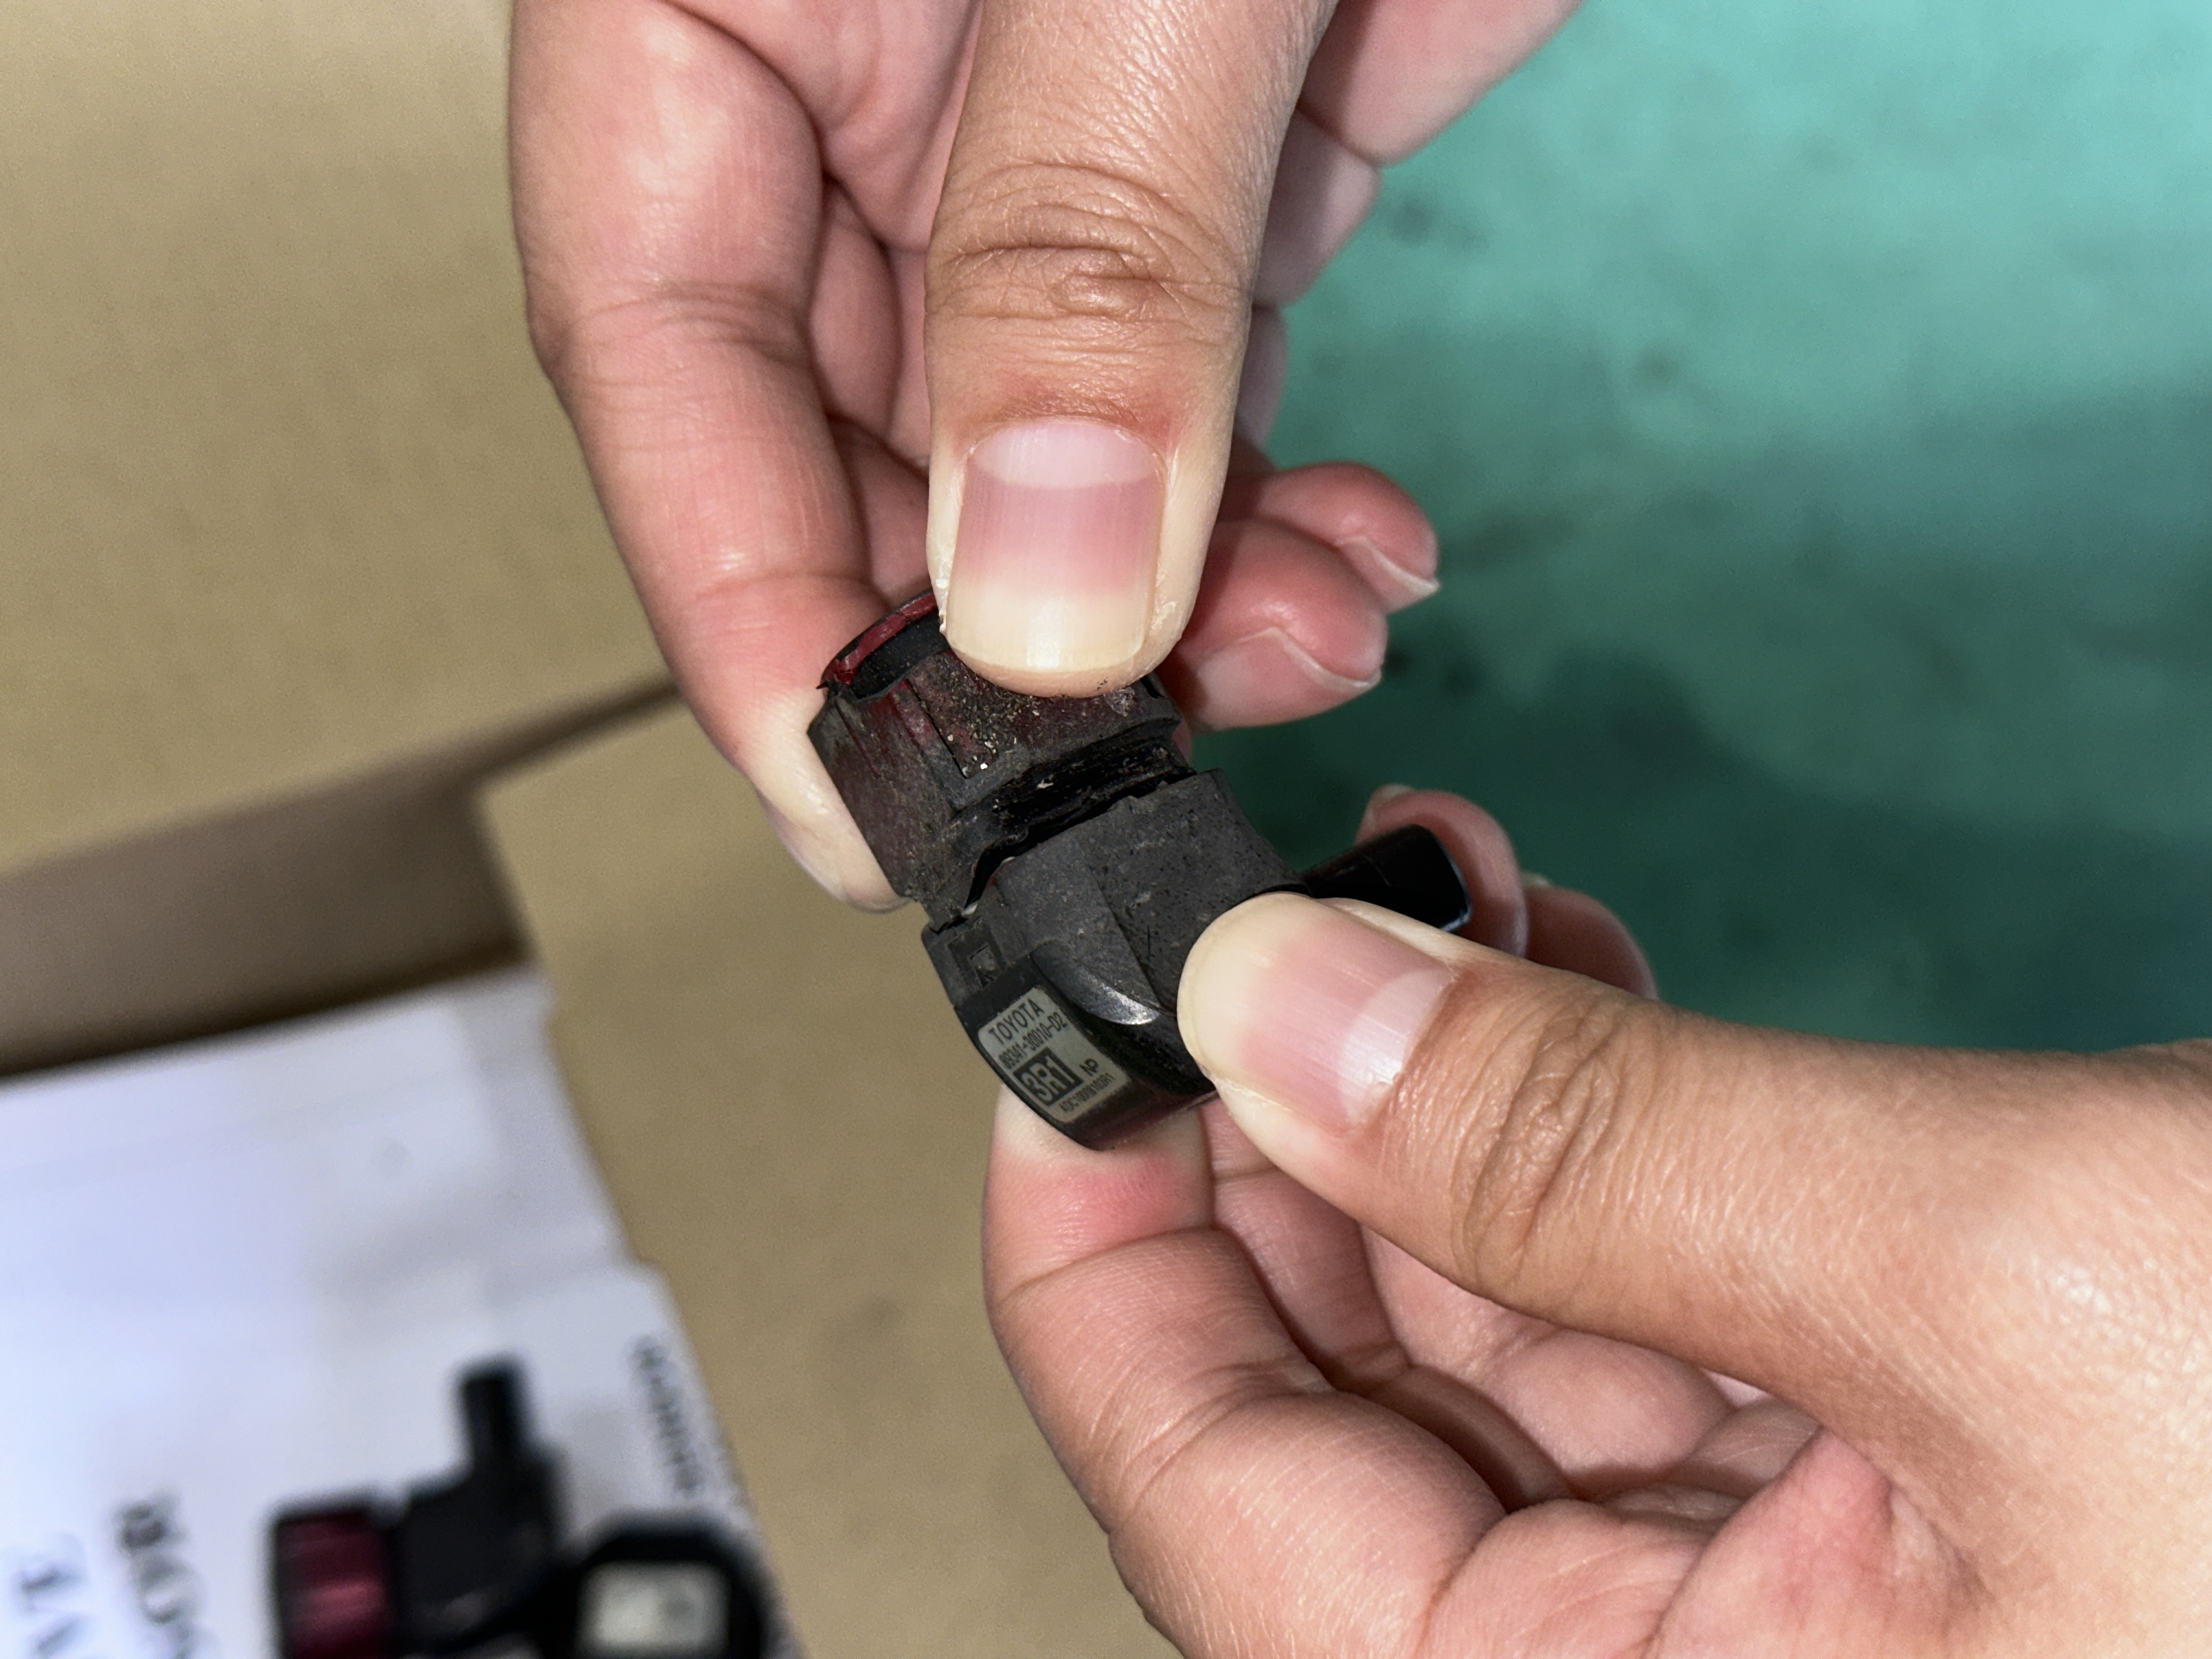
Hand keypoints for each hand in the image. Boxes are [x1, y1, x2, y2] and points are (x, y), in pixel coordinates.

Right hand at [510, 0, 1575, 902]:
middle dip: (986, 631)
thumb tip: (1041, 582)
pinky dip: (1257, 520)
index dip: (742, 601)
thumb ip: (1080, 238)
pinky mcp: (1217, 165)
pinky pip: (1189, 403)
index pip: (657, 344)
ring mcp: (1044, 137)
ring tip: (1296, 647)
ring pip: (1034, 457)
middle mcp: (856, 79)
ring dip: (1154, 602)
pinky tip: (1341, 571)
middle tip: (1126, 759)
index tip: (855, 802)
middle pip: (844, 437)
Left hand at [985, 787, 2211, 1654]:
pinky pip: (1636, 1331)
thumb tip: (1269, 1003)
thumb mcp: (2015, 1290)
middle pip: (1325, 1411)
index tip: (1070, 1023)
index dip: (1101, 1236)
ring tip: (1408, 911)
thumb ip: (1598, 1155)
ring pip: (1477, 1346)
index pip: (1203, 1497)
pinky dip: (1581, 1155)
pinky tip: (1546, 988)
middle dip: (1283, 1136)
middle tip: (1250, 915)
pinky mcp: (1878, 1519)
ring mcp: (1770, 1625)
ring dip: (1430, 1115)